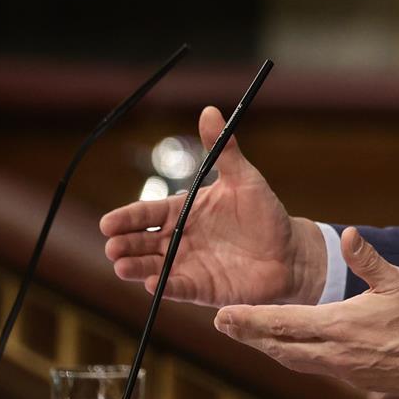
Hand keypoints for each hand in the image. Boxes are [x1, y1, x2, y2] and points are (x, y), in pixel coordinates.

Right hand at [99, 105, 324, 306]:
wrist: (290, 253)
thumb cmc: (265, 214)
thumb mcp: (244, 179)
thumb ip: (224, 149)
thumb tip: (209, 110)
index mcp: (183, 212)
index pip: (148, 213)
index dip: (128, 218)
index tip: (108, 222)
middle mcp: (179, 239)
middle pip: (143, 242)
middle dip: (124, 244)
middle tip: (112, 245)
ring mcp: (187, 264)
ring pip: (153, 266)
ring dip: (135, 267)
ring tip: (121, 266)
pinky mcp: (201, 288)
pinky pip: (178, 288)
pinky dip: (165, 287)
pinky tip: (152, 284)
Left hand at [213, 227, 398, 398]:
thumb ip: (368, 259)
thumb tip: (347, 235)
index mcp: (341, 325)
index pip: (283, 324)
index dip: (249, 320)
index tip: (223, 315)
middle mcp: (335, 353)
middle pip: (279, 347)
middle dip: (249, 335)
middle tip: (223, 324)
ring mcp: (345, 371)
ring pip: (295, 361)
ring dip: (270, 348)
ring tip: (249, 336)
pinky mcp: (357, 380)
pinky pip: (315, 368)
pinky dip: (295, 357)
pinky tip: (292, 350)